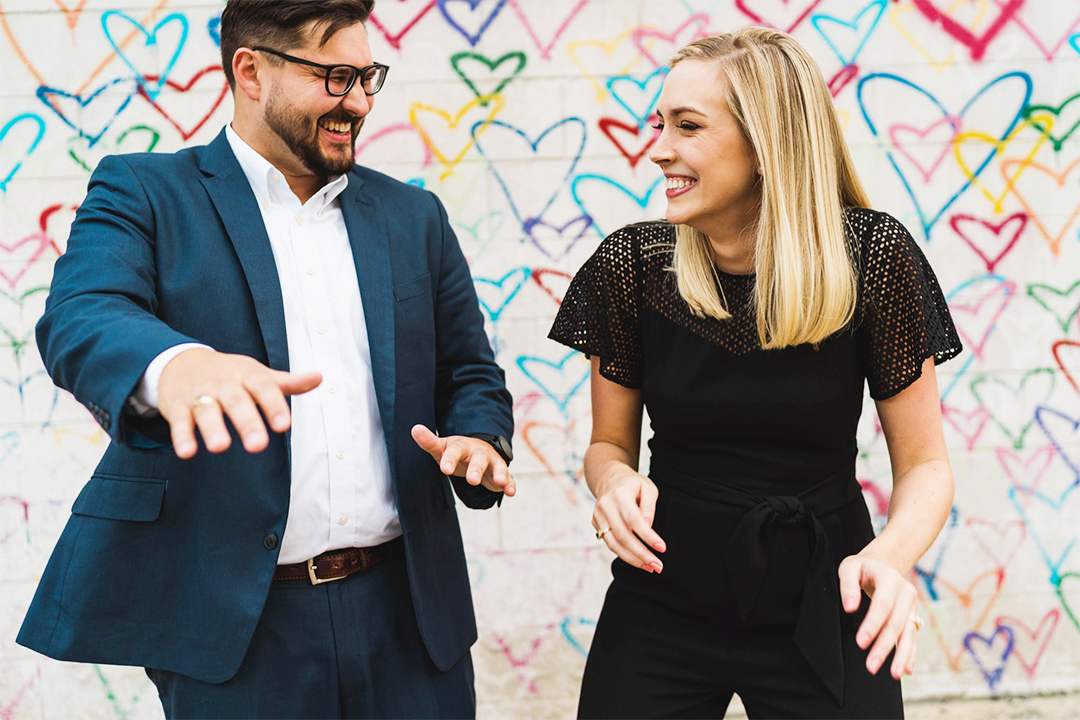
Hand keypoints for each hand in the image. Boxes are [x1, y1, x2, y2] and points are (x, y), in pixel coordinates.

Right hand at [158, 348, 321, 458]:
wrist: (181, 361)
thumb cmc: (229, 373)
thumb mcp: (258, 374)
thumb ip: (288, 382)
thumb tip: (319, 378)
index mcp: (247, 375)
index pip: (263, 387)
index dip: (273, 405)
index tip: (284, 426)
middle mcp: (224, 384)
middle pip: (236, 401)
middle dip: (247, 422)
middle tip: (258, 445)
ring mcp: (199, 394)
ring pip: (206, 410)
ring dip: (212, 428)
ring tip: (220, 447)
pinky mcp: (177, 406)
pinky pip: (179, 420)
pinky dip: (181, 435)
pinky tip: (187, 452)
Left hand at [411, 425, 515, 496]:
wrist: (477, 450)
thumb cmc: (457, 452)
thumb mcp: (443, 448)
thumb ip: (430, 442)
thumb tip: (414, 429)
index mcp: (462, 447)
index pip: (456, 451)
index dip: (451, 459)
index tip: (445, 469)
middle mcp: (479, 452)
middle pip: (479, 459)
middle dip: (476, 469)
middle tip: (471, 481)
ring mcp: (492, 462)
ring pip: (498, 466)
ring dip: (500, 473)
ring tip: (501, 482)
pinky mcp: (502, 473)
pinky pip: (509, 478)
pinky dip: (510, 484)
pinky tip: (511, 492)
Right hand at [592, 472, 665, 573]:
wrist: (609, 479)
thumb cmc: (633, 484)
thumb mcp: (648, 487)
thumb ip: (649, 506)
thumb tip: (648, 526)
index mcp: (620, 494)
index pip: (633, 519)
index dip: (647, 536)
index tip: (662, 548)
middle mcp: (605, 506)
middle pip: (623, 535)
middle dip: (641, 553)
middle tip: (658, 566)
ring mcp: (598, 516)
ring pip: (614, 544)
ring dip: (632, 559)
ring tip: (649, 567)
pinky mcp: (596, 524)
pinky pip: (610, 543)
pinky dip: (624, 555)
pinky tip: (638, 561)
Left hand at [838, 554, 919, 679]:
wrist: (882, 563)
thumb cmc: (861, 567)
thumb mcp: (849, 568)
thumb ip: (848, 586)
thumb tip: (849, 608)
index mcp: (890, 578)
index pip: (883, 605)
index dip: (873, 625)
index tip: (860, 643)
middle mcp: (906, 592)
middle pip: (896, 623)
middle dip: (884, 646)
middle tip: (871, 666)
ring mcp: (912, 605)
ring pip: (908, 633)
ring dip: (901, 655)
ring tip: (893, 674)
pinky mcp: (913, 616)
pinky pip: (913, 636)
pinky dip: (910, 653)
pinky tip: (906, 669)